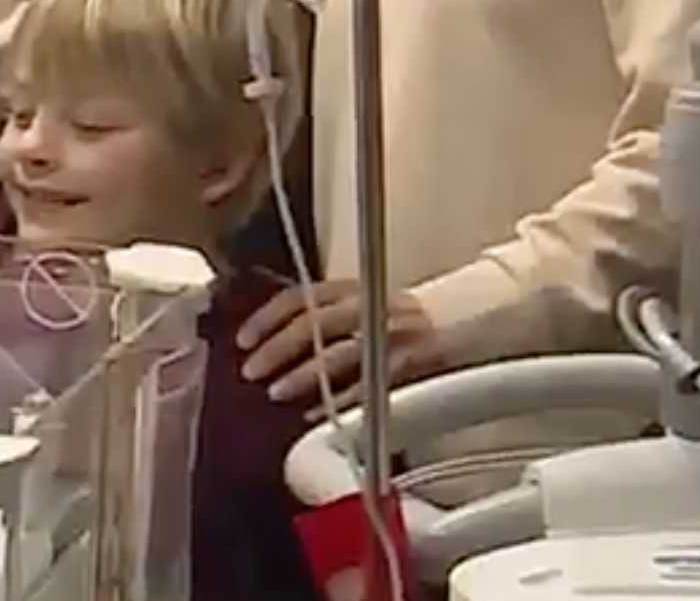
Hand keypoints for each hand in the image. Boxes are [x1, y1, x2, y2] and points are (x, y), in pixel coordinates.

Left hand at [235, 279, 443, 414]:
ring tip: (276, 392)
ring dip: (303, 375)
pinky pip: (369, 384)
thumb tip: (270, 338)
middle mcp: (368, 305)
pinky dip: (340, 400)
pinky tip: (317, 412)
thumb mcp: (357, 301)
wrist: (456, 318)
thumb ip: (320, 313)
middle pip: (313, 323)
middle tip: (251, 370)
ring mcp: (389, 334)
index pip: (300, 296)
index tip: (243, 340)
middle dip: (277, 348)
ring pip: (338, 354)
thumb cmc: (396, 315)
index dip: (267, 317)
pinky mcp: (409, 363)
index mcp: (350, 288)